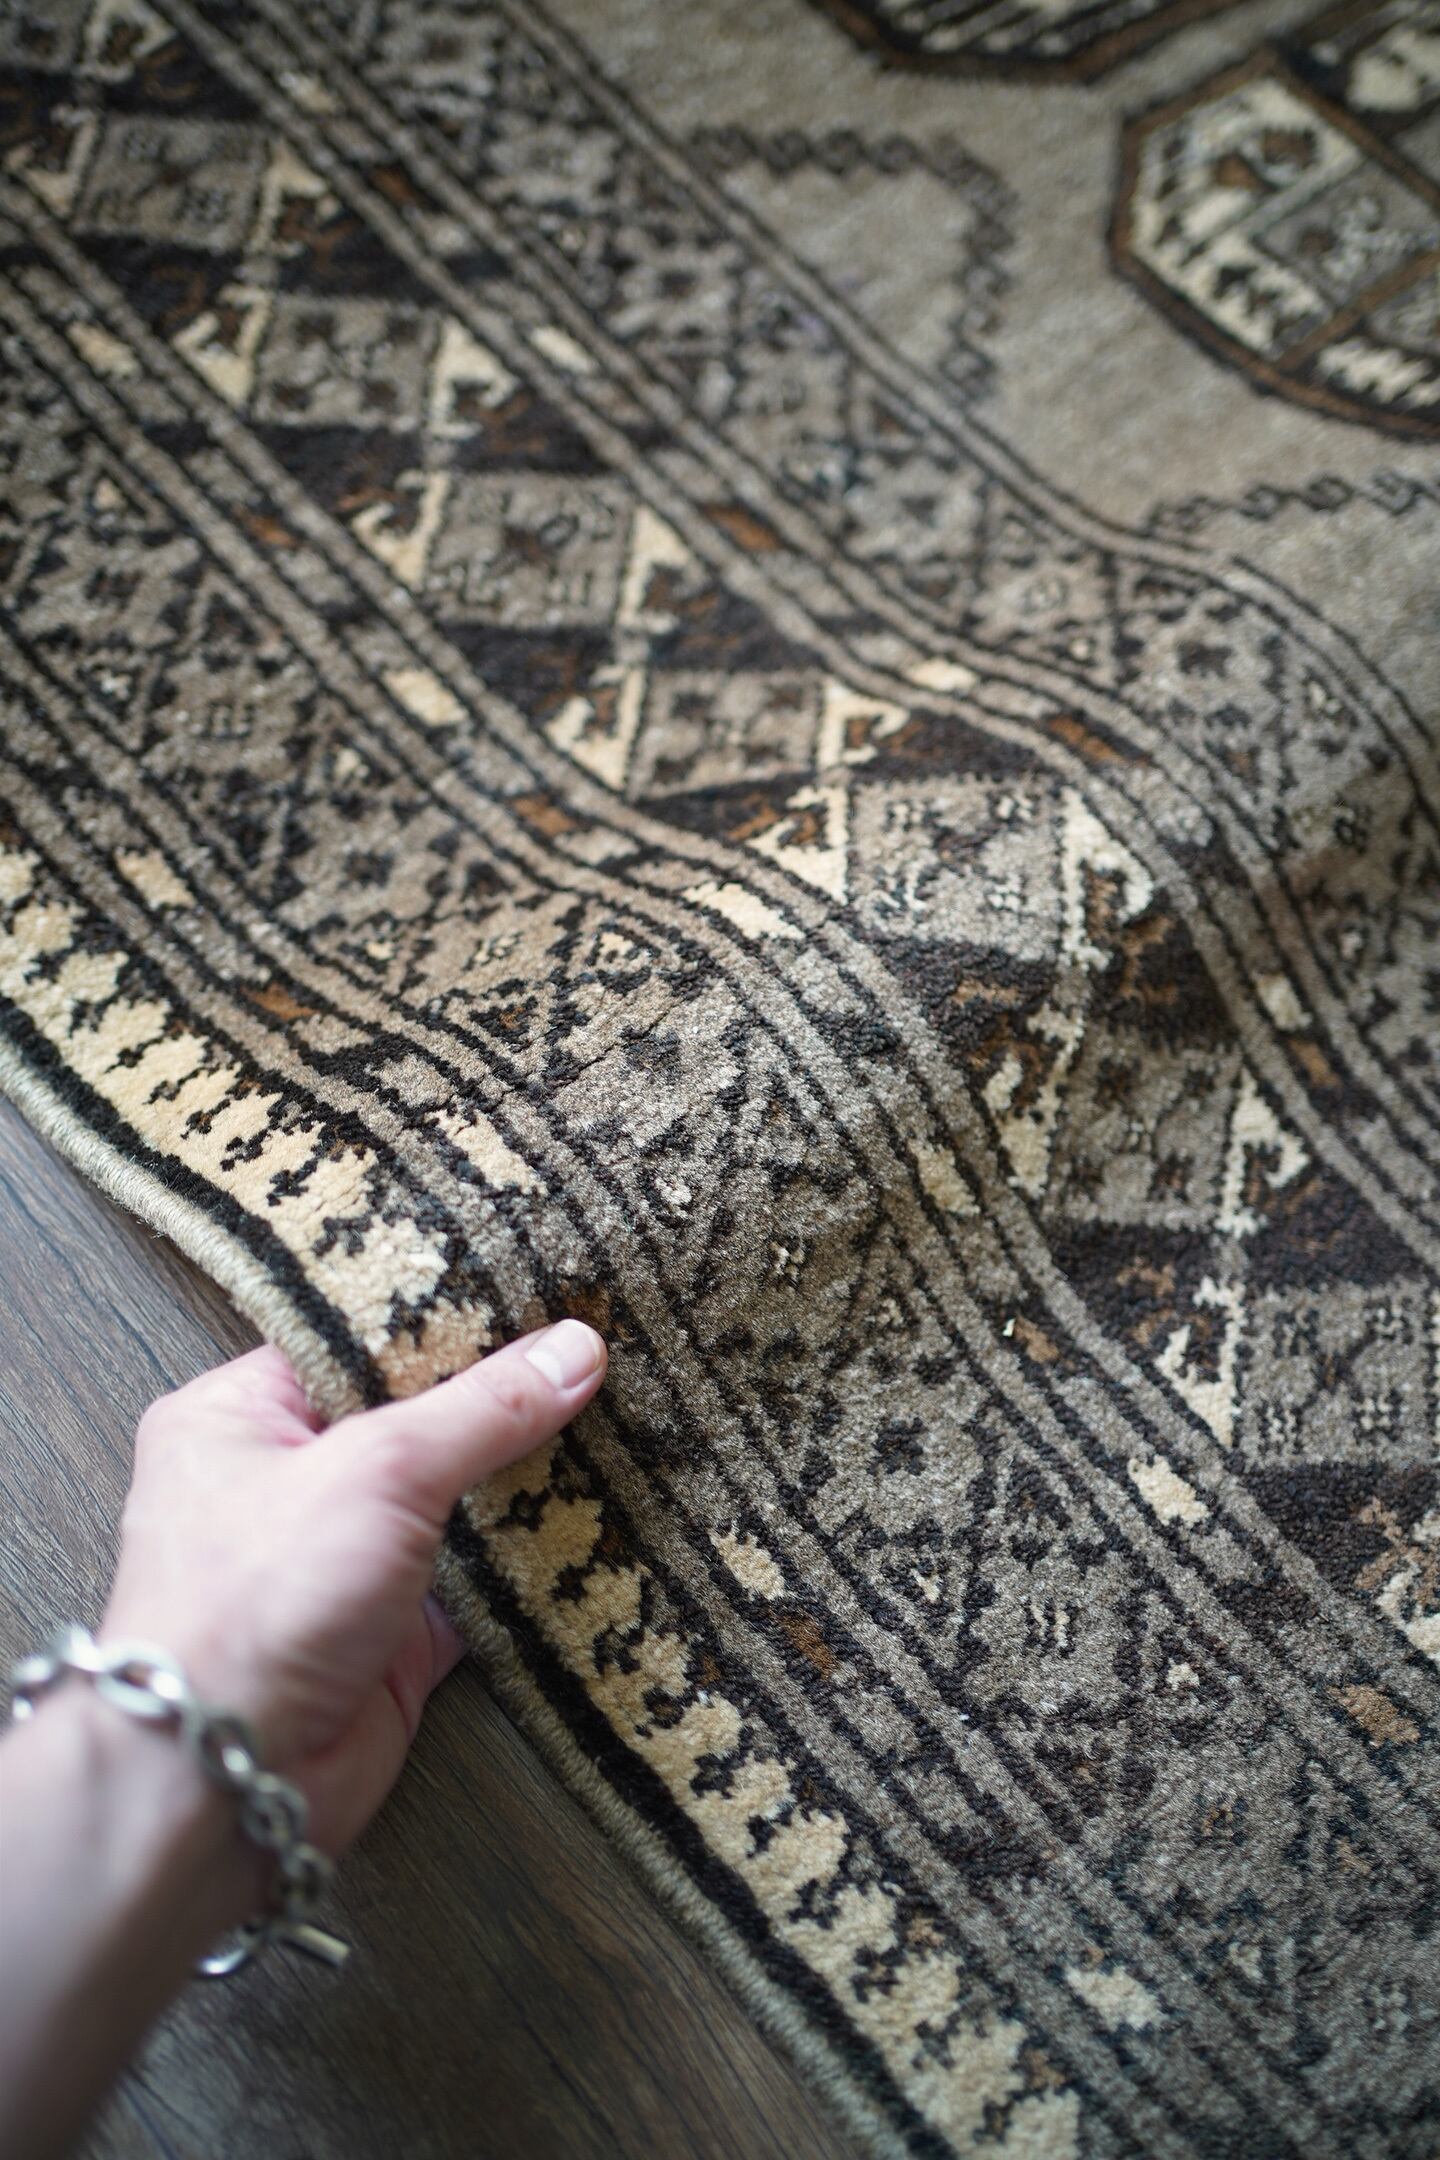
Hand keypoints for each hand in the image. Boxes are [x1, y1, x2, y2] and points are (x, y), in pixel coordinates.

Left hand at [102, 1319, 606, 1855]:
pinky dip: (532, 1563)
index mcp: (240, 1415)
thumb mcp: (380, 1468)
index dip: (442, 1314)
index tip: (534, 1284)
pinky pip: (477, 1583)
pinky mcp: (390, 1636)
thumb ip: (484, 1408)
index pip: (352, 1335)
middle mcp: (284, 1483)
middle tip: (592, 1343)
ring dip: (520, 1477)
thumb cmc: (255, 1602)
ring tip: (614, 1412)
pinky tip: (601, 1515)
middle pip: (410, 1417)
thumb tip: (576, 1347)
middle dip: (495, 1396)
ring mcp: (339, 1562)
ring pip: (449, 1500)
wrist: (225, 1783)